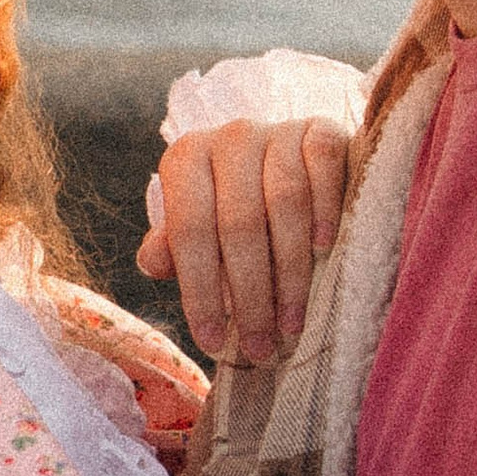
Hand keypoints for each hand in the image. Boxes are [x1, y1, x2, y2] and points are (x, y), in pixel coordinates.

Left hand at [137, 117, 350, 363]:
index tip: (211, 341)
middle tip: (259, 347)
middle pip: (240, 224)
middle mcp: (229, 137)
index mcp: (186, 159)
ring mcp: (278, 130)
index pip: (189, 229)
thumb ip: (175, 249)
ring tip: (290, 324)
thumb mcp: (200, 230)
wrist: (291, 164)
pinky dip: (325, 210)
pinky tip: (324, 251)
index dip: (200, 290)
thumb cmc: (234, 210)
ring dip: (290, 273)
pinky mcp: (322, 128)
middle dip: (250, 295)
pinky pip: (323, 169)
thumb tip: (152, 262)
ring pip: (286, 203)